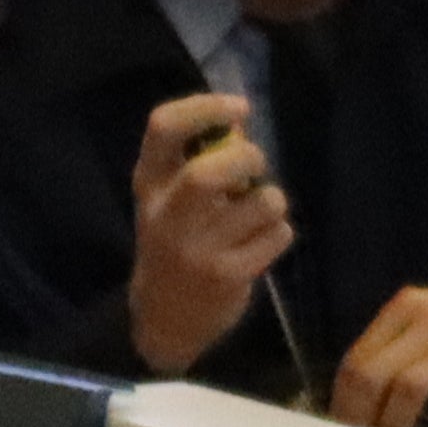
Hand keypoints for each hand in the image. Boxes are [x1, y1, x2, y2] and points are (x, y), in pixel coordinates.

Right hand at [126, 93, 296, 373]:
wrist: (164, 318)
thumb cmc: (174, 241)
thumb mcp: (169, 197)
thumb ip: (197, 157)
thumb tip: (239, 119)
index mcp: (148, 185)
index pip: (163, 128)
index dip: (205, 107)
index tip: (240, 108)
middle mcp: (166, 217)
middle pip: (209, 173)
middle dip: (248, 160)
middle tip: (256, 166)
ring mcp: (197, 251)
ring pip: (261, 203)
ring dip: (272, 199)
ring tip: (258, 212)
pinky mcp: (228, 277)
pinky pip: (278, 234)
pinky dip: (278, 231)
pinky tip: (260, 242)